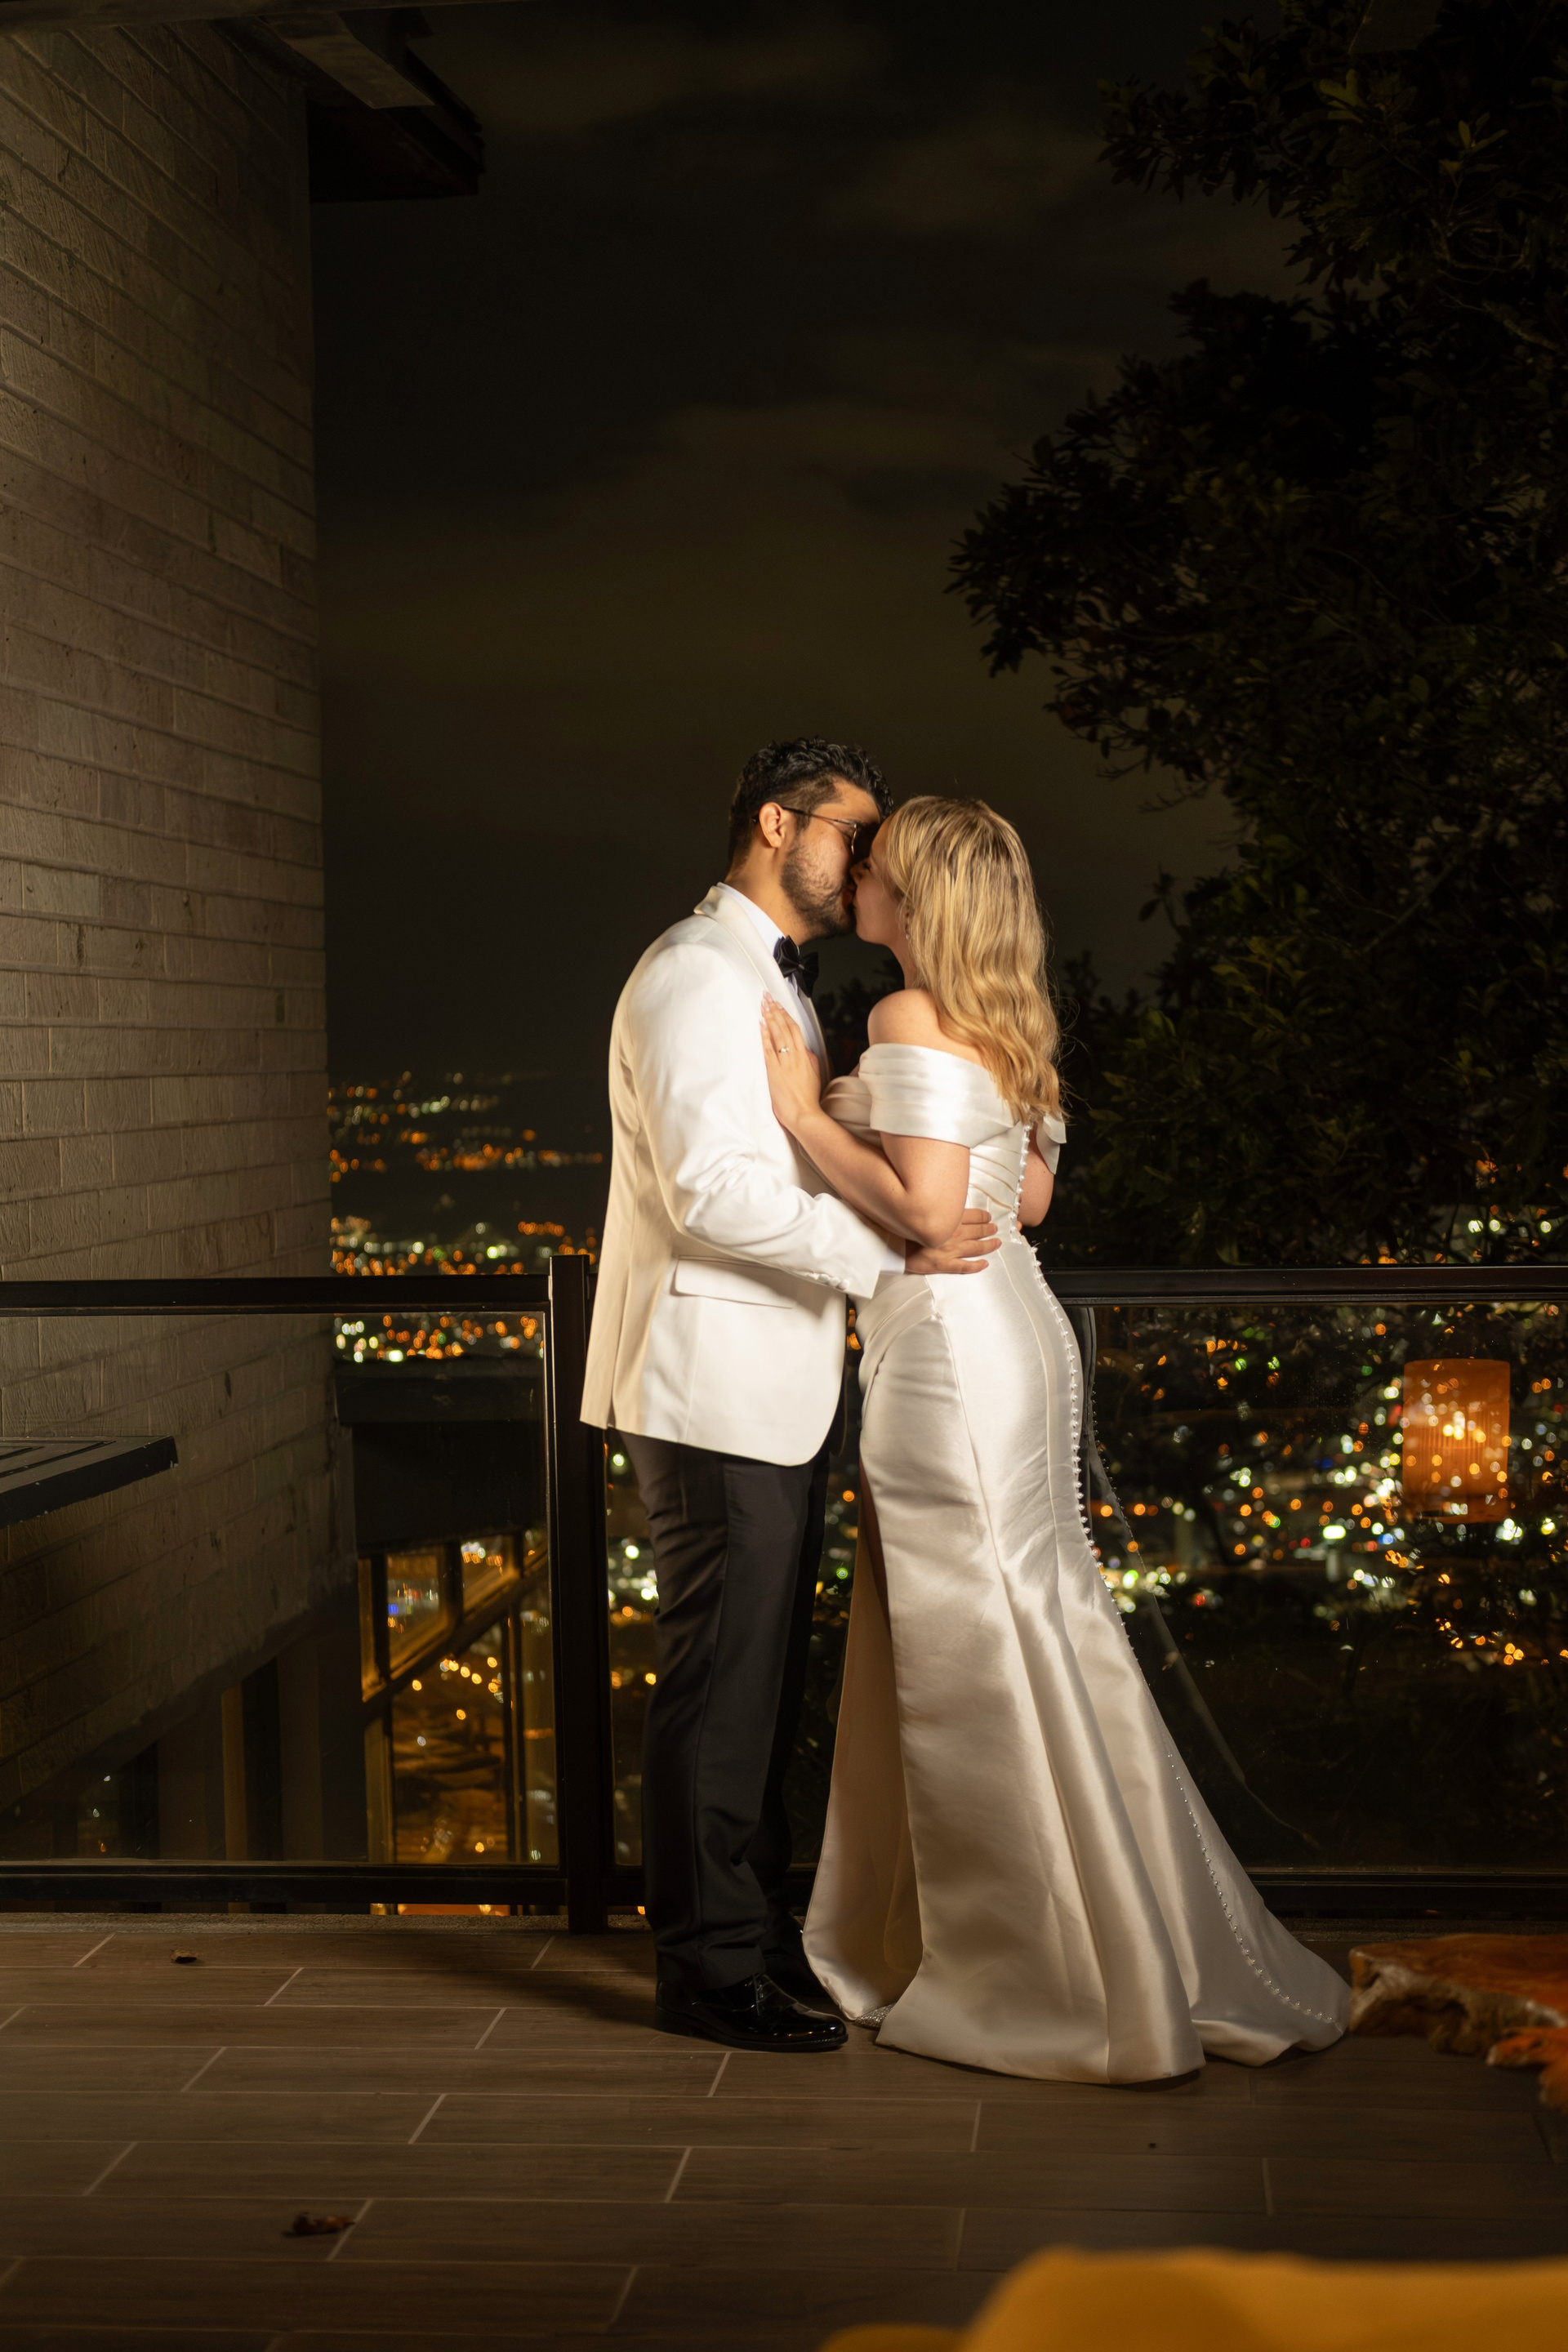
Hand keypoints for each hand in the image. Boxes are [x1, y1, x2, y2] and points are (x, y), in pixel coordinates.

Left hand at [760, 995, 822, 1130]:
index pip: (795, 1030)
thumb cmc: (808, 1098)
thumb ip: (809, 1059)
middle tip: (768, 998)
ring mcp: (785, 1062)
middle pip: (785, 1027)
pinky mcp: (775, 1071)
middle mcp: (796, 1056)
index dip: (786, 1016)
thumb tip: (803, 1051)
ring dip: (770, 1018)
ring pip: (777, 1035)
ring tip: (763, 1005)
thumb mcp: (814, 1074)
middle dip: (776, 1011)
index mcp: (806, 1056)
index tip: (780, 1006)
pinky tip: (761, 1025)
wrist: (805, 1113)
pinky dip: (765, 1036)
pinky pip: (769, 1049)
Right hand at [906, 1207, 999, 1275]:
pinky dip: (977, 1266)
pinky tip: (984, 1264)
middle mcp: (954, 1234)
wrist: (893, 1243)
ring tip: (996, 1243)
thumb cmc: (906, 1228)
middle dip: (989, 1229)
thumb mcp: (925, 1211)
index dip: (983, 1216)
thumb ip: (940, 1209)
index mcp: (950, 1219)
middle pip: (978, 1231)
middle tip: (995, 1228)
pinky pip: (965, 1266)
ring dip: (989, 1245)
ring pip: (976, 1247)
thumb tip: (951, 1205)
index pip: (974, 1215)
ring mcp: (951, 1250)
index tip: (988, 1216)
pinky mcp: (945, 1264)